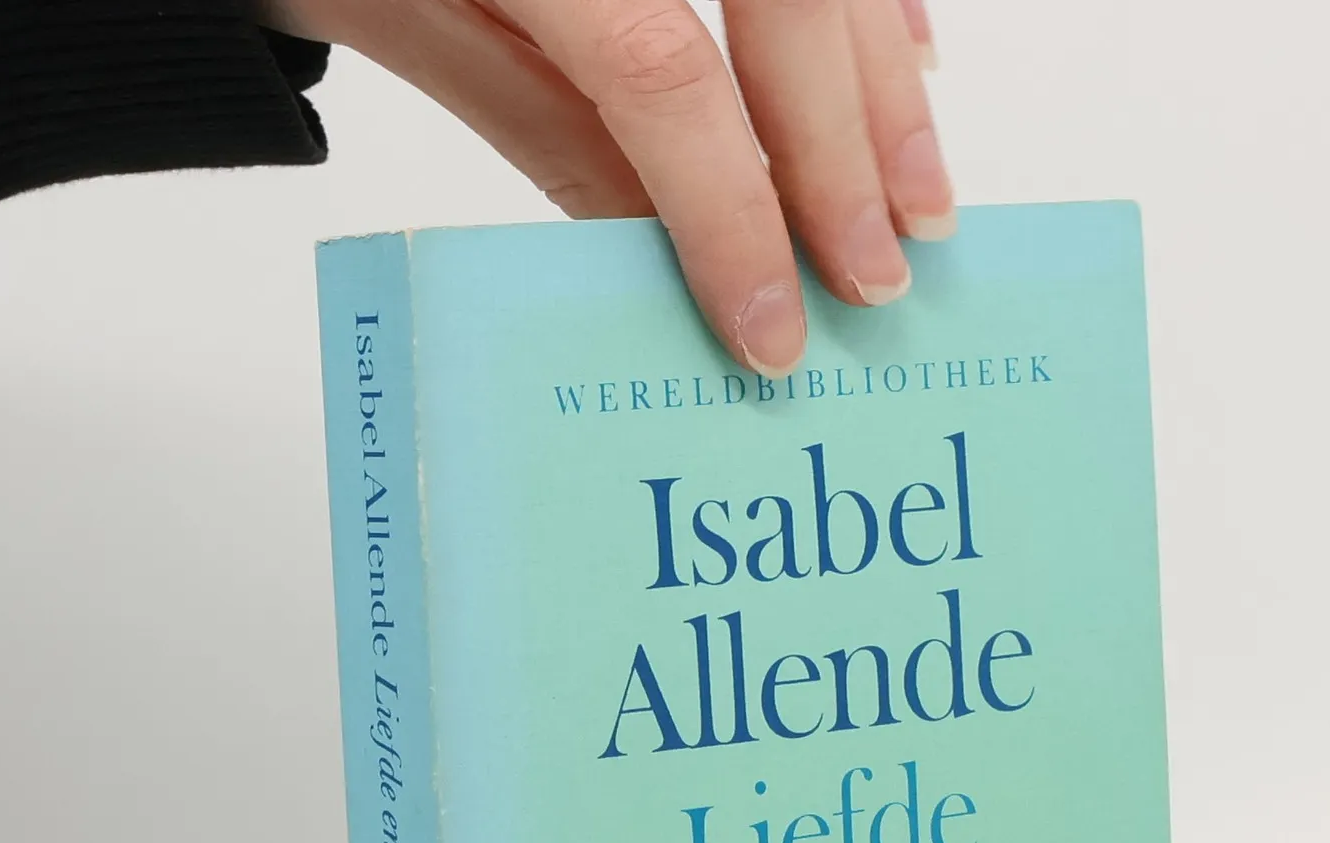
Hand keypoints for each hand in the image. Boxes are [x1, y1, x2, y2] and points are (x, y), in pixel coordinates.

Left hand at [265, 0, 952, 375]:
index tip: (773, 326)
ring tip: (919, 199)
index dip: (732, 208)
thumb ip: (547, 126)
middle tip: (876, 278)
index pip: (659, 70)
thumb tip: (668, 255)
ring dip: (881, 80)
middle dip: (844, 149)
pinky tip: (907, 60)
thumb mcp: (410, 22)